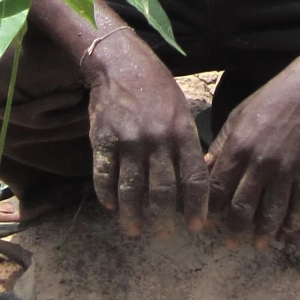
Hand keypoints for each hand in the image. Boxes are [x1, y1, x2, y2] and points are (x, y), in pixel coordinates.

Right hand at [86, 33, 208, 237]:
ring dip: (133, 215)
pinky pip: (104, 175)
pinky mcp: (103, 139)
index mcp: (182, 133)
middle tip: (162, 236)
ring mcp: (129, 141)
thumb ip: (188, 144)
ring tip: (134, 230)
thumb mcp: (181, 110)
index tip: (196, 226)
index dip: (196, 205)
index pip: (194, 178)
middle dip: (163, 219)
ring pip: (131, 189)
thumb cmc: (157, 88)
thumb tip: (195, 180)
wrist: (120, 63)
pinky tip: (110, 207)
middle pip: (162, 190)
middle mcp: (158, 139)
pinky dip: (107, 194)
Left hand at [207, 54, 299, 247]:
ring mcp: (287, 168)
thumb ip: (221, 145)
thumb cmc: (270, 100)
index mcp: (238, 146)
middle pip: (243, 207)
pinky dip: (294, 221)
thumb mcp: (238, 116)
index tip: (209, 224)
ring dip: (265, 233)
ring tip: (260, 244)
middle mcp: (260, 160)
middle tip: (233, 242)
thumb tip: (205, 170)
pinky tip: (289, 229)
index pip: (218, 189)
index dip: (212, 211)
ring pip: (272, 212)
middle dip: (235, 230)